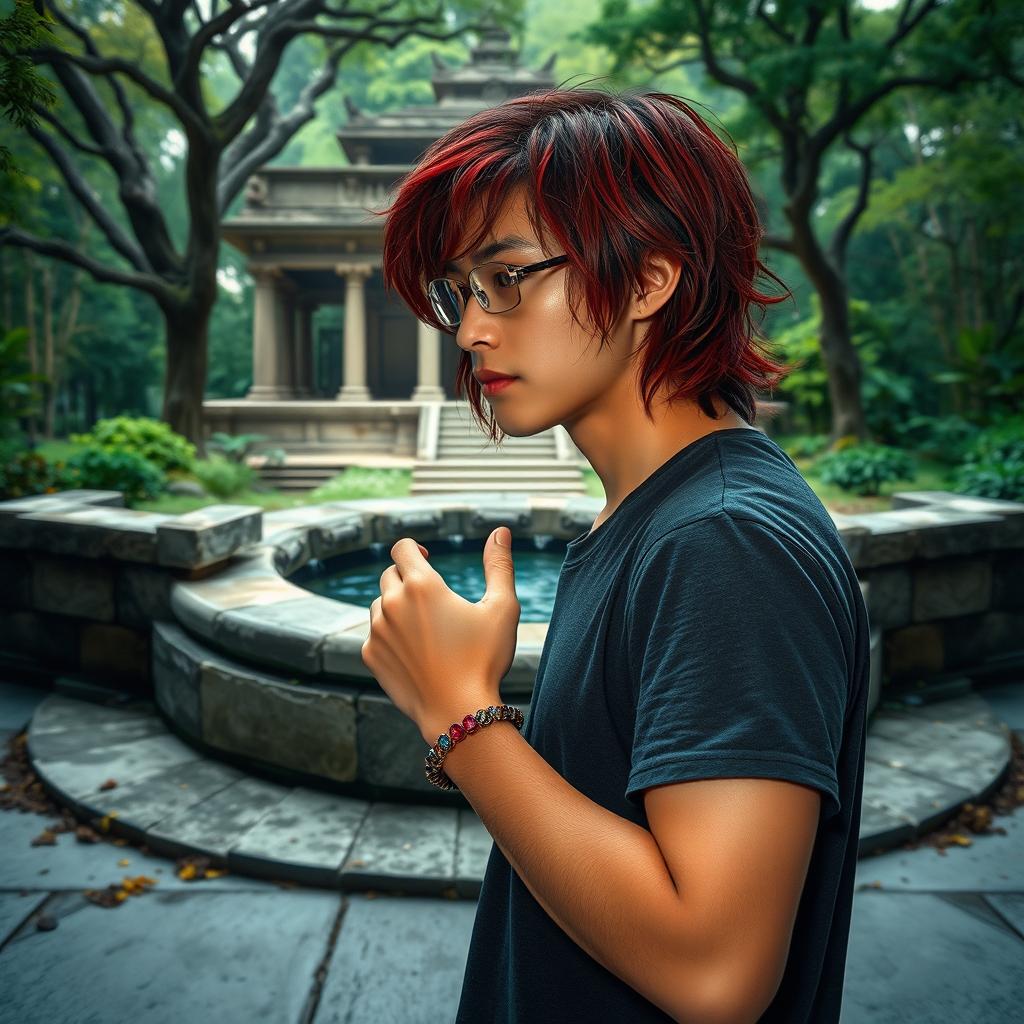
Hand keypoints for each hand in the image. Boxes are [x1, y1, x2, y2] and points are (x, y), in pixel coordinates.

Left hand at [360, 527, 519, 745]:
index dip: (414, 548)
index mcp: (422, 585)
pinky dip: (389, 635)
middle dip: (407, 577)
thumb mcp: (502, 608)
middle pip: (389, 574)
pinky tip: (414, 651)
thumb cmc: (485, 659)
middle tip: (431, 597)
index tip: (427, 556)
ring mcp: (377, 631)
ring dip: (396, 606)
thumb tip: (501, 530)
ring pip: (379, 604)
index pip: (402, 548)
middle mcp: (392, 603)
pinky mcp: (370, 655)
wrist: (459, 712)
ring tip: (424, 626)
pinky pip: (374, 633)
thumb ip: (499, 565)